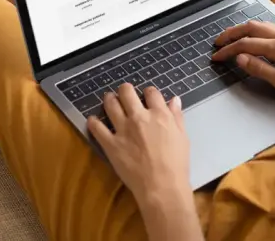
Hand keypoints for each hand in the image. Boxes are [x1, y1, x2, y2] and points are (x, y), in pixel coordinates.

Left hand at [87, 84, 190, 203]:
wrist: (161, 185)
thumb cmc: (176, 163)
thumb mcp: (182, 136)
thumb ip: (176, 117)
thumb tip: (174, 100)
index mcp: (159, 114)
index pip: (151, 93)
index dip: (149, 91)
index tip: (147, 95)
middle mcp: (140, 117)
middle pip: (128, 93)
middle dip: (125, 89)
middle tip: (124, 91)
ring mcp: (123, 129)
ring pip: (111, 105)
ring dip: (109, 99)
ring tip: (109, 98)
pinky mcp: (111, 144)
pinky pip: (97, 128)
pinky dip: (93, 122)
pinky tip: (93, 120)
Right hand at [211, 21, 274, 101]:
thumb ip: (261, 69)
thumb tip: (240, 59)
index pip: (246, 44)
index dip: (228, 50)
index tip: (215, 57)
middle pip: (251, 28)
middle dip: (232, 33)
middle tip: (217, 42)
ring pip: (261, 25)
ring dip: (244, 29)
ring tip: (232, 37)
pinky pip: (271, 28)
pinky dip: (256, 30)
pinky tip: (256, 38)